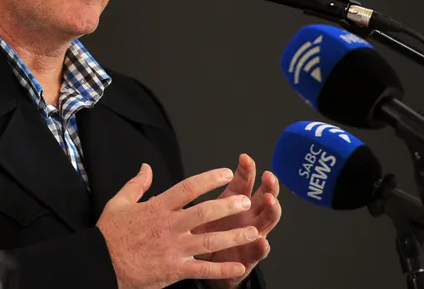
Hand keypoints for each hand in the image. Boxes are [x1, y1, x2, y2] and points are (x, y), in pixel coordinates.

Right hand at [96, 163, 258, 288]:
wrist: (101, 263)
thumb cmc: (110, 234)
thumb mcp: (119, 202)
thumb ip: (136, 184)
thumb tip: (146, 167)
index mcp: (158, 207)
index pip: (188, 188)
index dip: (208, 179)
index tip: (225, 173)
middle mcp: (169, 226)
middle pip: (204, 212)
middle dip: (228, 206)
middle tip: (245, 201)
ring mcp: (173, 248)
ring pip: (209, 240)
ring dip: (233, 236)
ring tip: (253, 232)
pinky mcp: (174, 269)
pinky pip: (202, 269)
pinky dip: (222, 268)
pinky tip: (238, 266)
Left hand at [193, 154, 281, 288]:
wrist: (201, 264)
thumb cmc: (198, 232)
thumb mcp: (194, 209)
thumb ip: (186, 189)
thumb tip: (152, 168)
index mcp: (232, 201)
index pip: (243, 181)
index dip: (246, 170)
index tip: (245, 159)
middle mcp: (247, 215)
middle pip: (262, 196)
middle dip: (268, 185)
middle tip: (268, 176)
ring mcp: (251, 234)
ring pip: (267, 220)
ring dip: (271, 209)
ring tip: (270, 200)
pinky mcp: (248, 256)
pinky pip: (257, 252)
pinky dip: (261, 247)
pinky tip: (262, 242)